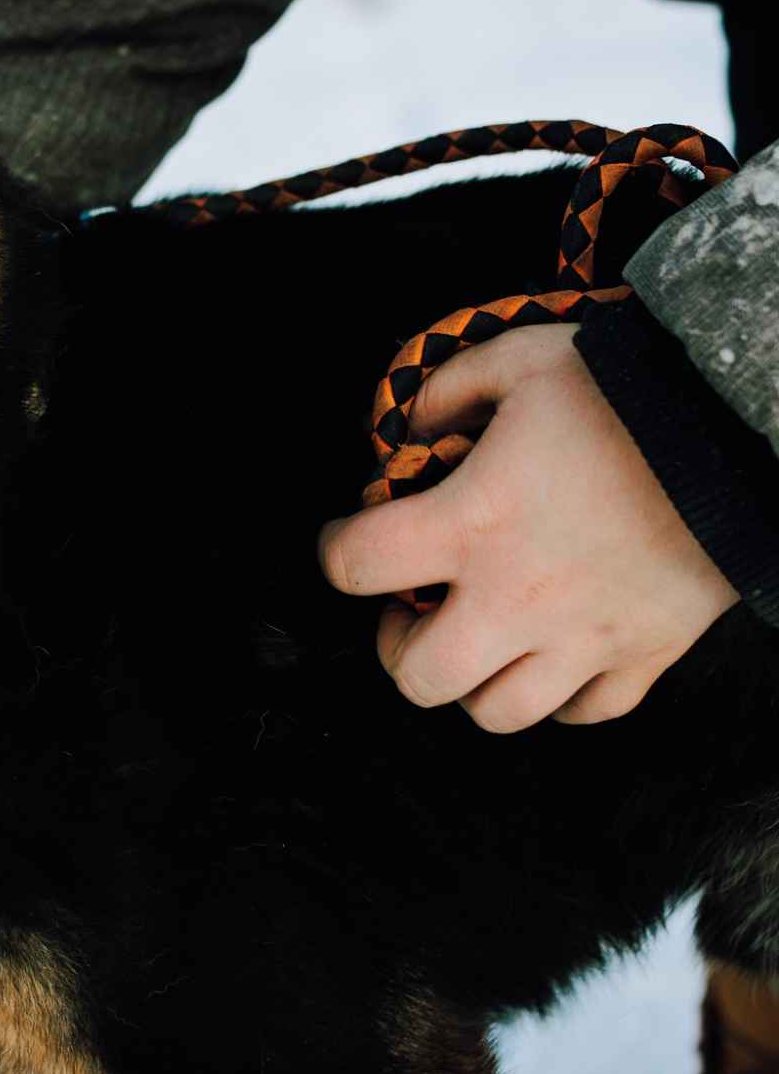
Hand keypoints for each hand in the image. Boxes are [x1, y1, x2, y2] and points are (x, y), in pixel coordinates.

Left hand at [317, 324, 738, 731]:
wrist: (743, 427)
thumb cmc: (626, 391)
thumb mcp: (520, 360)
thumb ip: (446, 391)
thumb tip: (404, 429)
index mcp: (473, 523)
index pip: (355, 565)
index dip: (335, 552)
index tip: (349, 537)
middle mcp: (518, 597)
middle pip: (419, 678)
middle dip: (398, 648)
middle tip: (411, 608)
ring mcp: (585, 638)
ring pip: (498, 714)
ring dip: (472, 681)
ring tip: (476, 637)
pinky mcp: (647, 655)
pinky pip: (586, 712)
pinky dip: (559, 696)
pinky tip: (551, 653)